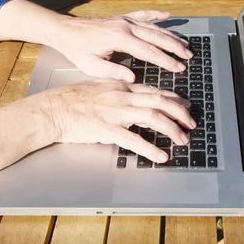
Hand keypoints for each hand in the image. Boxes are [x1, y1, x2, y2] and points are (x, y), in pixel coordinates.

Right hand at [34, 80, 195, 161]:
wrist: (51, 109)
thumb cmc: (70, 99)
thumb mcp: (98, 87)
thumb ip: (117, 91)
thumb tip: (133, 95)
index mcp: (121, 87)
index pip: (154, 90)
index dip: (174, 99)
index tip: (186, 105)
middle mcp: (122, 97)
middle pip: (160, 101)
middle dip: (181, 113)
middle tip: (192, 123)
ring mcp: (115, 113)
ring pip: (153, 117)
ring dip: (172, 129)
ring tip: (183, 139)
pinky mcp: (107, 130)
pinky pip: (134, 139)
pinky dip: (150, 148)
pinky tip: (161, 156)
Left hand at [45, 10, 192, 81]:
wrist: (64, 30)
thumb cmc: (77, 50)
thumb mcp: (92, 66)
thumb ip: (114, 73)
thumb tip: (133, 79)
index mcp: (120, 39)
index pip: (149, 52)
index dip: (167, 61)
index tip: (179, 68)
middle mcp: (126, 26)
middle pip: (157, 37)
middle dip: (175, 47)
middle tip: (189, 56)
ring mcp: (125, 20)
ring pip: (154, 27)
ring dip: (171, 35)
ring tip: (185, 44)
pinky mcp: (122, 18)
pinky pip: (143, 15)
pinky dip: (156, 15)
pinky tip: (167, 16)